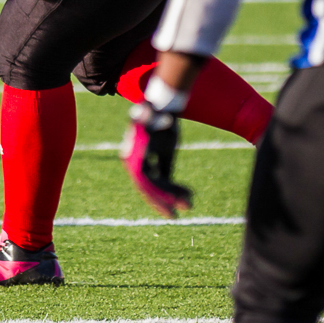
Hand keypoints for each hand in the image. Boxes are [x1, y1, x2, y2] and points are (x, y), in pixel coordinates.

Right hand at [121, 102, 191, 217]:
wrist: (161, 107)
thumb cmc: (155, 110)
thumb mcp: (150, 113)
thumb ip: (146, 115)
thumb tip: (146, 112)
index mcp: (133, 156)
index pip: (144, 181)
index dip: (155, 195)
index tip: (168, 205)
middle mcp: (137, 165)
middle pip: (150, 189)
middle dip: (163, 203)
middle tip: (177, 215)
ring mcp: (149, 166)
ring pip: (161, 187)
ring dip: (174, 197)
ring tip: (190, 204)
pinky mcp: (159, 164)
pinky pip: (167, 181)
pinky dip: (177, 189)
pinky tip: (189, 194)